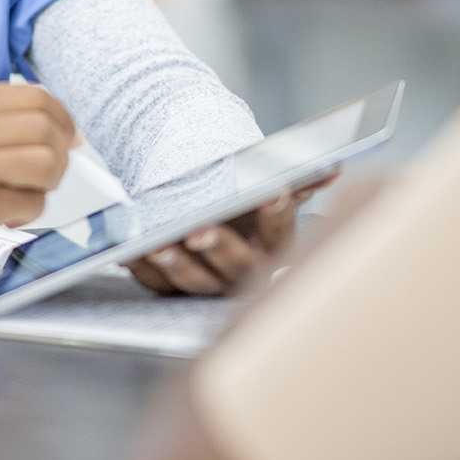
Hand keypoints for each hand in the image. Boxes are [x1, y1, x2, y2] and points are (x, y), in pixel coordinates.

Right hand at [0, 84, 73, 285]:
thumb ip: (0, 124)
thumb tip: (66, 128)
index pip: (32, 96)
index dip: (62, 117)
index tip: (68, 136)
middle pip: (45, 128)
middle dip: (61, 154)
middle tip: (50, 173)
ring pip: (46, 164)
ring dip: (47, 185)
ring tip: (25, 194)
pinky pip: (32, 203)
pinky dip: (27, 213)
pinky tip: (4, 215)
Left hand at [124, 174, 335, 297]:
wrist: (215, 221)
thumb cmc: (245, 208)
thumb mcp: (269, 191)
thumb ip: (297, 179)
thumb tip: (330, 168)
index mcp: (275, 247)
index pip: (282, 233)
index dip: (278, 214)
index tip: (273, 192)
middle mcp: (245, 274)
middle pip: (237, 267)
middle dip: (218, 249)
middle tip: (199, 231)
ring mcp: (210, 286)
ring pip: (194, 282)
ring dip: (175, 265)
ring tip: (157, 245)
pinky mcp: (176, 292)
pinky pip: (157, 285)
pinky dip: (142, 270)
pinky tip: (129, 254)